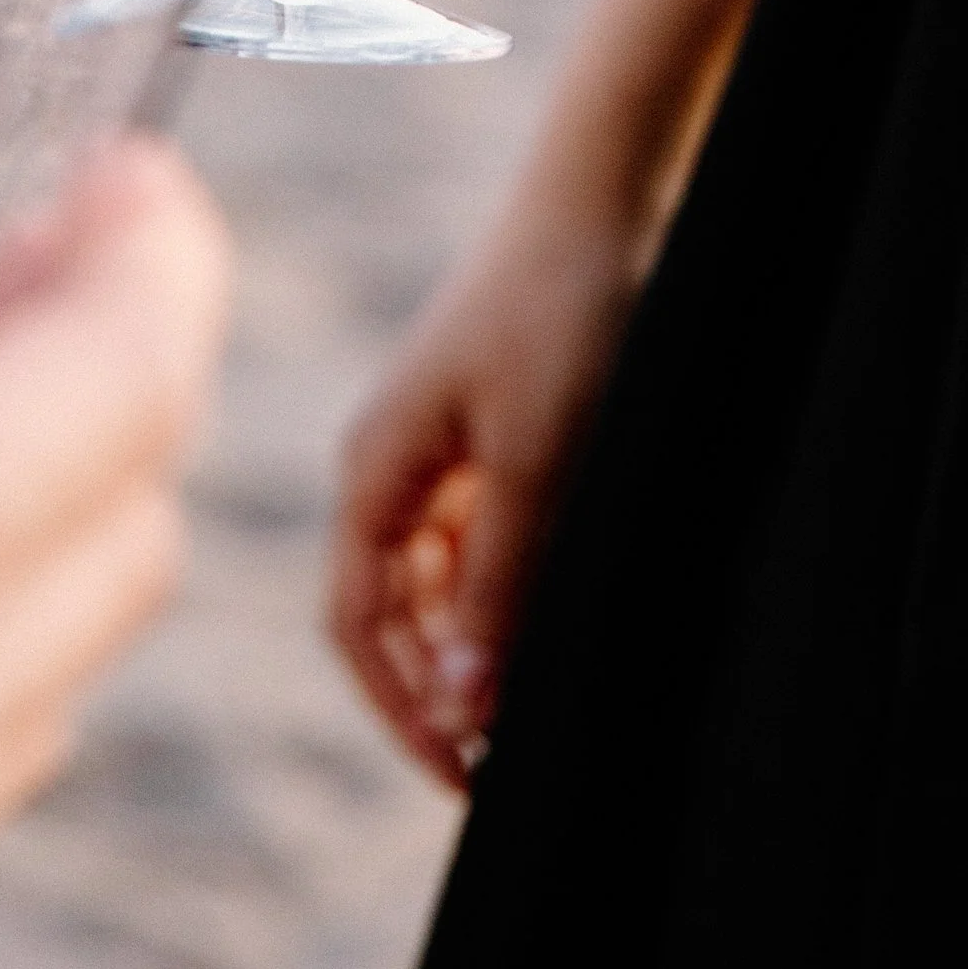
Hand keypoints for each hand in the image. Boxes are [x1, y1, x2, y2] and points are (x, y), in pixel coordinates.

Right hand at [330, 196, 643, 791]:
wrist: (607, 194)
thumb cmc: (563, 310)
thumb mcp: (538, 458)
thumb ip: (499, 582)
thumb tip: (463, 703)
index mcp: (375, 466)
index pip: (359, 624)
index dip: (404, 708)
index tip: (467, 774)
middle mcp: (392, 461)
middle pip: (393, 610)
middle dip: (440, 686)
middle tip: (507, 756)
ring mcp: (441, 442)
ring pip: (444, 577)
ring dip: (479, 637)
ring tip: (540, 686)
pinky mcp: (492, 427)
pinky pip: (484, 532)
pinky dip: (511, 580)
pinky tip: (558, 599)